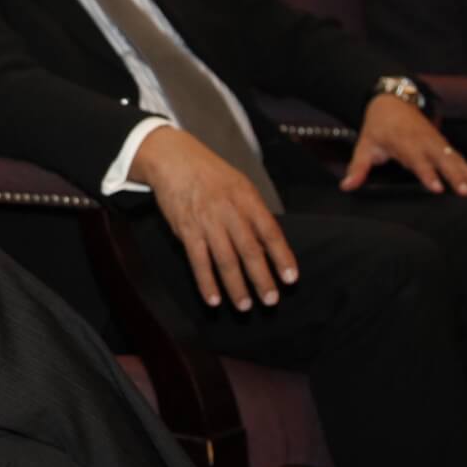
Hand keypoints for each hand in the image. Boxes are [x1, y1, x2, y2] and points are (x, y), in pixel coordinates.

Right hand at [133, 126, 297, 309]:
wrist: (175, 160)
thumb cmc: (211, 174)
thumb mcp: (240, 185)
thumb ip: (254, 213)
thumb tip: (269, 245)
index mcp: (247, 198)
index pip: (270, 232)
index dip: (282, 257)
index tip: (291, 278)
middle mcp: (229, 211)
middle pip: (249, 250)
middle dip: (261, 278)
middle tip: (271, 300)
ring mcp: (207, 222)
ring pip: (225, 260)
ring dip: (236, 287)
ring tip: (245, 306)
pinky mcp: (186, 230)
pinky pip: (198, 261)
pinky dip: (206, 282)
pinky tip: (213, 299)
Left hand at [342, 94, 466, 194]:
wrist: (391, 101)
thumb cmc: (377, 127)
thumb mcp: (364, 145)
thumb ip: (358, 167)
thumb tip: (346, 187)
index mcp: (404, 142)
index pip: (417, 161)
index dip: (427, 174)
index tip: (437, 188)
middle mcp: (423, 142)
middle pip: (442, 161)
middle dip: (455, 177)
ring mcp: (436, 142)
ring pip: (455, 160)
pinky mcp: (443, 144)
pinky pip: (459, 159)